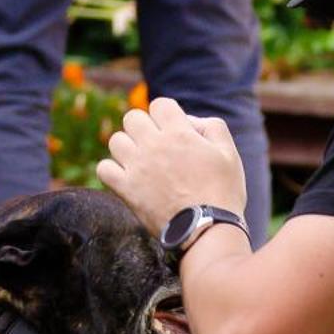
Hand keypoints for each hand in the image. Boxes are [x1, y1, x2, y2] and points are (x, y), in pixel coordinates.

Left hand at [97, 96, 247, 236]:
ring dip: (127, 148)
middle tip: (155, 146)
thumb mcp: (230, 153)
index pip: (159, 104)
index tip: (173, 130)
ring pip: (116, 141)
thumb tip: (190, 122)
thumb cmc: (223, 192)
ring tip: (141, 162)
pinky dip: (112, 171)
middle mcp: (154, 145)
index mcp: (179, 133)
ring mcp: (137, 167)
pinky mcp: (126, 189)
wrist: (208, 229)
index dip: (167, 115)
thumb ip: (213, 127)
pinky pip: (104, 169)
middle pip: (132, 118)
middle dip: (143, 127)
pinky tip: (126, 178)